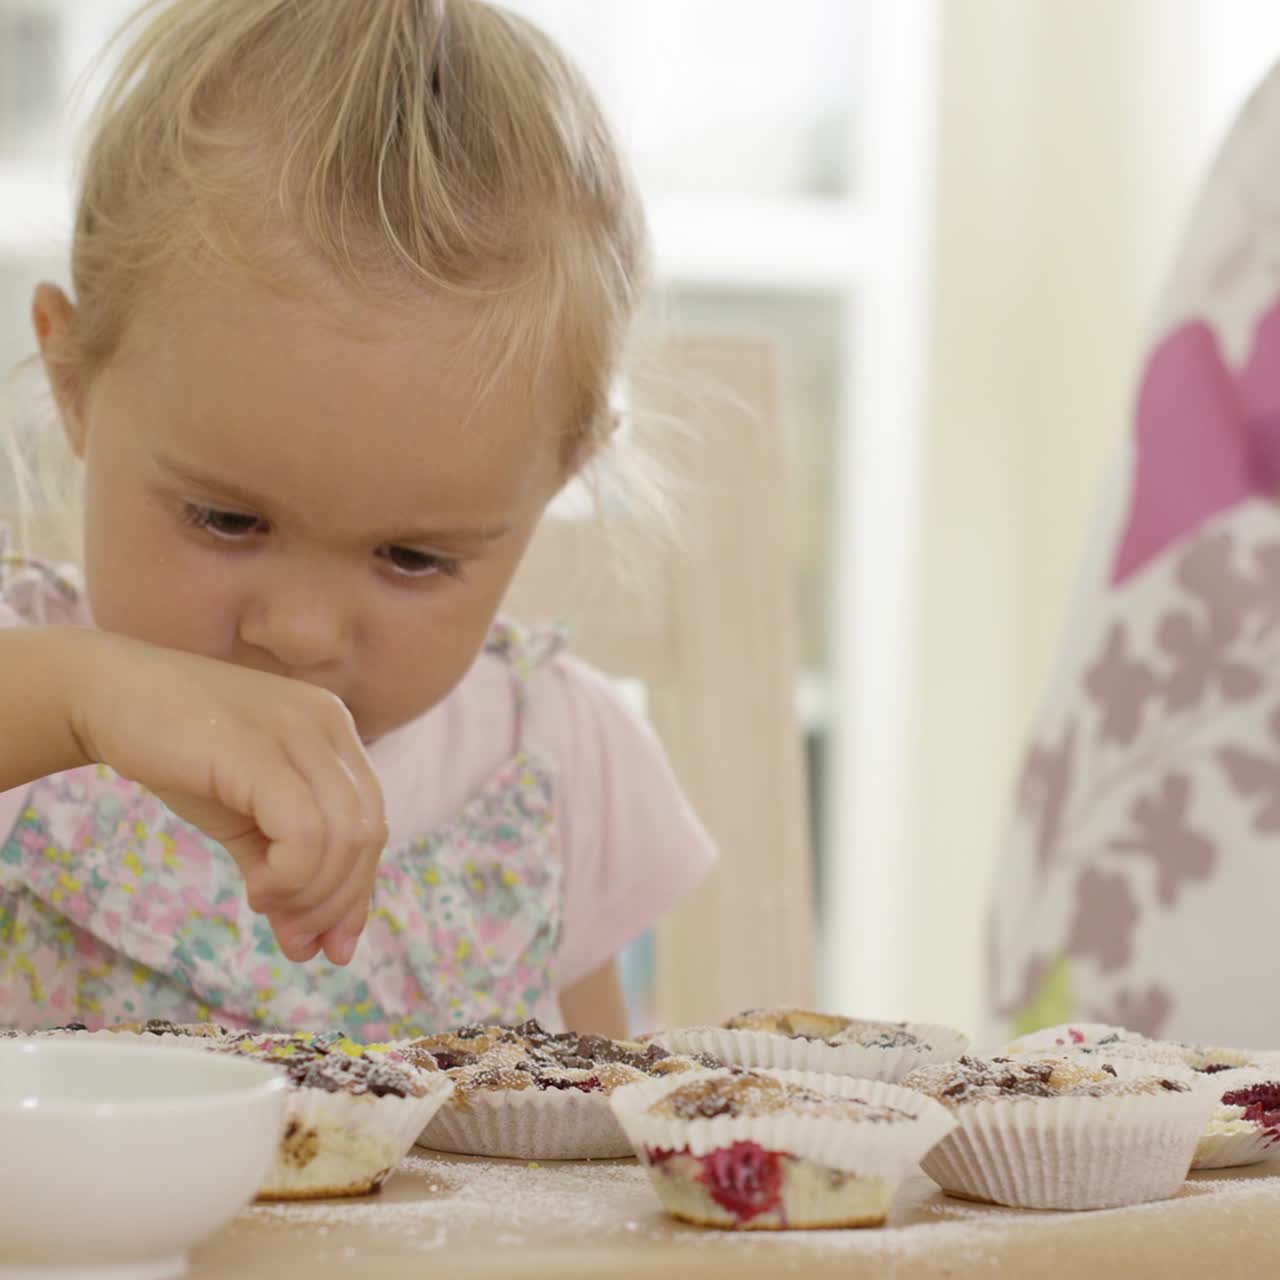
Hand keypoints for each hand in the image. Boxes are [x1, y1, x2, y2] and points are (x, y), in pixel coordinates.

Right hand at [65, 631, 385, 964]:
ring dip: (311, 894)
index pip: (372, 821)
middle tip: (296, 940)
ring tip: (266, 905)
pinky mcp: (258, 748)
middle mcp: (329, 725)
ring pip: (344, 835)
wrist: (106, 695)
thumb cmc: (180, 756)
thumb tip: (308, 947)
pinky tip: (257, 889)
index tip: (330, 945)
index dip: (358, 890)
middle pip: (367, 832)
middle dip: (338, 902)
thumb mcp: (246, 819)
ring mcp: (298, 730)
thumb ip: (284, 873)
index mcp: (335, 733)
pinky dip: (291, 875)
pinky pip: (305, 829)